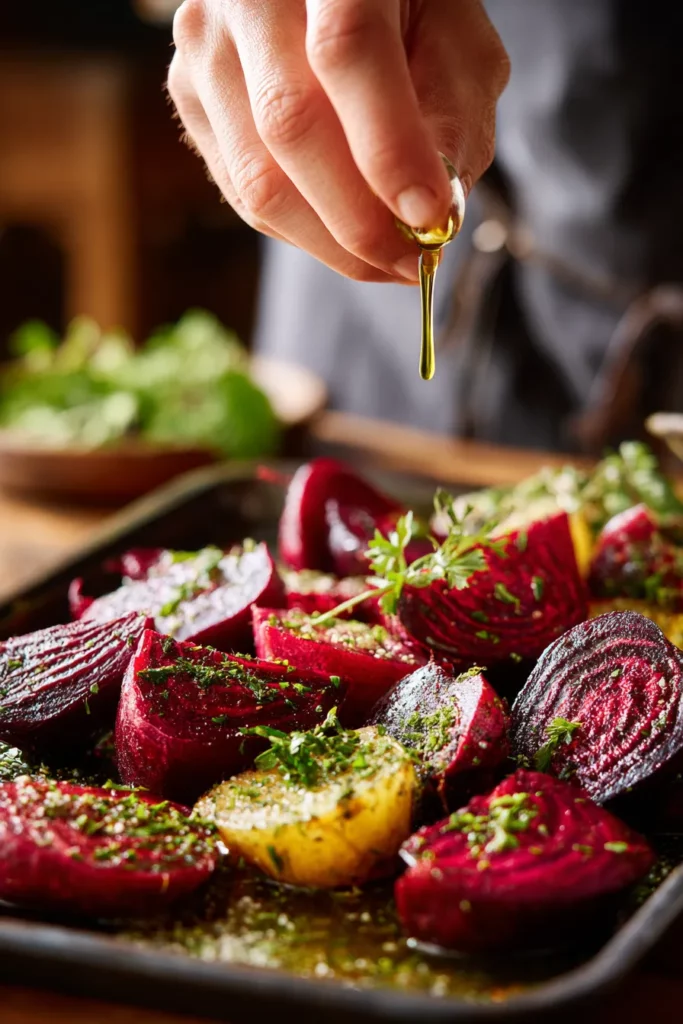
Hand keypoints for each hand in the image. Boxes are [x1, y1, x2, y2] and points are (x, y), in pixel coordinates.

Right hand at [168, 0, 508, 283]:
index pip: (347, 51)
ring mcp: (204, 45)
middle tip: (415, 262)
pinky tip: (344, 235)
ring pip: (258, 179)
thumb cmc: (397, 0)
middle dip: (360, 220)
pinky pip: (242, 193)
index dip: (390, 147)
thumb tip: (434, 211)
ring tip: (388, 260)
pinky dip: (301, 232)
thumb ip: (456, 107)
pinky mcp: (187, 94)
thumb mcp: (454, 29)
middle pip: (290, 126)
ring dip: (331, 243)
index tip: (431, 217)